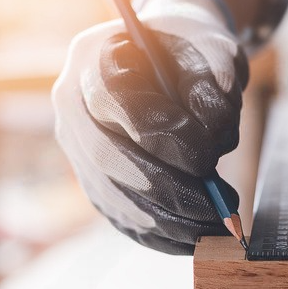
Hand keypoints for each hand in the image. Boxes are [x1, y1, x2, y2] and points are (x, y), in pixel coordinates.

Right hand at [52, 0, 247, 253]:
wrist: (165, 61)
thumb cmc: (189, 53)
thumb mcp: (211, 49)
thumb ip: (216, 82)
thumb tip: (215, 136)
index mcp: (93, 56)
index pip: (114, 100)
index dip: (160, 134)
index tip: (207, 159)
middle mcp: (70, 104)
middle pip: (107, 157)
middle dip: (167, 191)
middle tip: (217, 209)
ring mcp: (75, 146)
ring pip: (112, 195)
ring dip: (167, 221)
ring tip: (217, 228)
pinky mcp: (91, 180)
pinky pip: (119, 217)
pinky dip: (159, 236)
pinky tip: (196, 239)